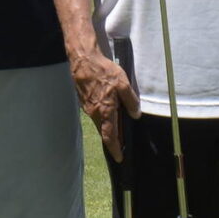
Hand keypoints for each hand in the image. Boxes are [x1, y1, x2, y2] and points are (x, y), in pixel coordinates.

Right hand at [69, 46, 138, 161]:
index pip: (110, 136)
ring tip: (118, 124)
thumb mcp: (123, 84)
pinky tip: (108, 107)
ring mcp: (87, 106)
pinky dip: (102, 115)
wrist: (83, 59)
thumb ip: (130, 101)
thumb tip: (135, 115)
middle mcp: (94, 112)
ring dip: (108, 125)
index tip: (119, 158)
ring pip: (99, 120)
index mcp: (105, 111)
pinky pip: (95, 112)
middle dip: (113, 138)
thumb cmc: (103, 71)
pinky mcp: (83, 99)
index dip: (115, 148)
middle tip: (122, 143)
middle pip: (104, 130)